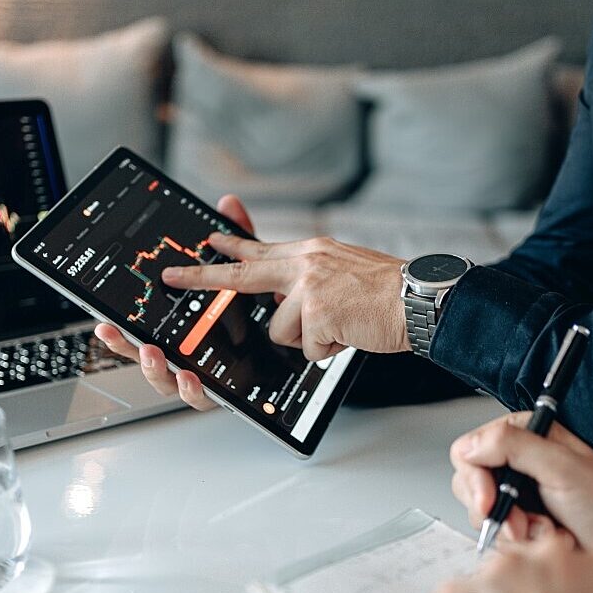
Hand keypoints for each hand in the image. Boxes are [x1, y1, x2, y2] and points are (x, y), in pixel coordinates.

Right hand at [93, 194, 263, 410]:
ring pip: (169, 384)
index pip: (145, 330)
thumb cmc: (275, 305)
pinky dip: (194, 391)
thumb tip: (228, 205)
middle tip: (116, 333)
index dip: (122, 330)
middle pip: (148, 359)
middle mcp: (190, 355)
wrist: (312, 330)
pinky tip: (191, 379)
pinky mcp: (229, 392)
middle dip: (126, 349)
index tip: (104, 321)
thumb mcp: (258, 268)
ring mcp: (207, 375)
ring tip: (153, 354)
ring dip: (155, 370)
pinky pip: (206, 400)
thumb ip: (240, 239)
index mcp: (186, 329)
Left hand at [160, 225, 407, 360]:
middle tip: (171, 275)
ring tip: (342, 325)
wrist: (420, 300)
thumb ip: (310, 276)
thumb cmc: (388, 292)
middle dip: (203, 277)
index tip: (206, 242)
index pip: (261, 249)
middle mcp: (306, 263)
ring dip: (310, 338)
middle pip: (242, 275)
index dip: (230, 247)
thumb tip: (283, 295)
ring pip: (281, 330)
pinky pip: (308, 348)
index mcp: (311, 251)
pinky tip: (350, 334)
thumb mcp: (344, 268)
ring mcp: (310, 287)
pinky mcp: (318, 313)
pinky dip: (329, 350)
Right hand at [449, 413, 592, 592]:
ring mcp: (521, 494)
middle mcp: (519, 462)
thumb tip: (471, 445)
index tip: (492, 502)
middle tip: (525, 525)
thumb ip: (514, 447)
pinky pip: (500, 537)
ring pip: (484, 516)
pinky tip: (550, 541)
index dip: (476, 480)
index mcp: (526, 436)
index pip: (469, 451)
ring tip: (548, 532)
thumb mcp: (563, 469)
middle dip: (498, 512)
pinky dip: (524, 545)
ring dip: (515, 531)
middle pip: (470, 486)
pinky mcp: (524, 522)